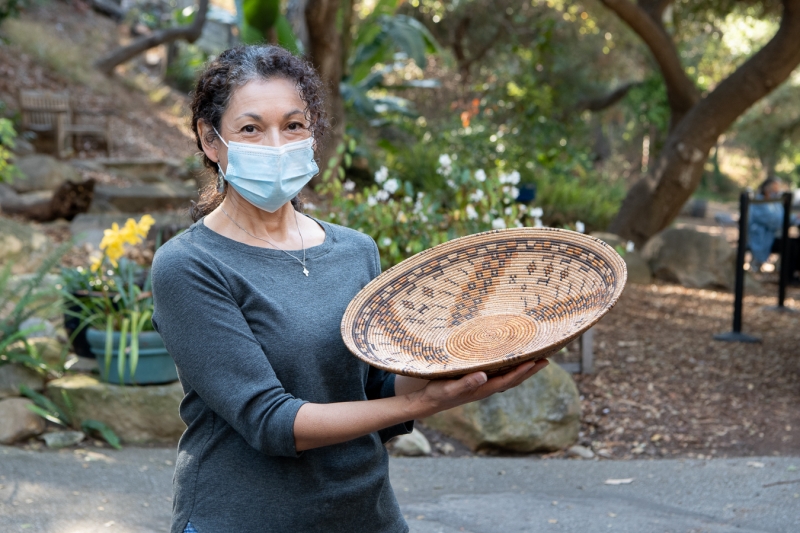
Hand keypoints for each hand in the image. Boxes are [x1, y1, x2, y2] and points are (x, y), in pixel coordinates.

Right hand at [411, 358, 549, 417]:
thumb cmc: (438, 393)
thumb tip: (484, 376)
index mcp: (483, 389)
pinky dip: (510, 367)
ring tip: (536, 359)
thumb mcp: (449, 388)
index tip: (536, 361)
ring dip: (523, 369)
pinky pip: (499, 373)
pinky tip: (511, 361)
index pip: (508, 380)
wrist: (429, 402)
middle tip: (547, 359)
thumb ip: (466, 383)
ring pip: (508, 376)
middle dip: (530, 370)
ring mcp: (483, 385)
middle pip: (514, 379)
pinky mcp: (477, 381)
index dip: (522, 371)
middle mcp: (486, 387)